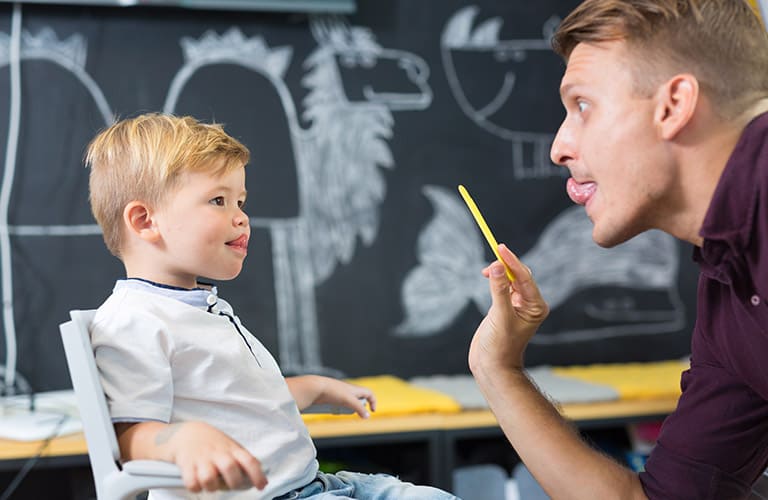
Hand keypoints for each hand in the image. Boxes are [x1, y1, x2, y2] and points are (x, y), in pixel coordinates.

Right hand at [160, 421, 267, 492]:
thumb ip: (244, 462)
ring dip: (212, 487)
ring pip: (209, 478)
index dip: (257, 475)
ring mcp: (202, 458)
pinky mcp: (187, 464)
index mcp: (232, 449)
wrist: (187, 433)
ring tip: (211, 484)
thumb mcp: (231, 448)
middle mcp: (218, 453)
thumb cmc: (213, 444)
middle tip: (231, 485)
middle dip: (234, 482)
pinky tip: (197, 482)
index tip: (261, 486)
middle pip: (230, 468)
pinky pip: (192, 483)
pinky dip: (195, 487)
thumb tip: (262, 479)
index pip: (249, 461)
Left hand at [312, 377, 376, 417]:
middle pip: (358, 401)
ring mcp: (340, 394)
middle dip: (357, 408)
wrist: (316, 387)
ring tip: (340, 410)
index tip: (372, 411)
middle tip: (352, 411)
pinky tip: (332, 409)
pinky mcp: (332, 398)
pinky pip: (338, 405)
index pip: (369, 393)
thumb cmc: (333, 391)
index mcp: (355, 389)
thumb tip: (367, 416)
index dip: (373, 401)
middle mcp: (348, 390)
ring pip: (347, 404)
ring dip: (346, 409)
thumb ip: (359, 408)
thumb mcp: (349, 401)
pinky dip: (337, 409)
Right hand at [469, 244, 548, 372]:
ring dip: (500, 271)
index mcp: (536, 306)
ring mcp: (517, 306)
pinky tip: (486, 276)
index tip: (500, 248)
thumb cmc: (500, 346)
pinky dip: (494, 279)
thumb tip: (496, 265)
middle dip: (507, 263)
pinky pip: (502, 286)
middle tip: (495, 249)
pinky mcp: (505, 308)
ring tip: (487, 268)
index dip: (512, 261)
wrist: (492, 366)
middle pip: (520, 275)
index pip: (525, 277)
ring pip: (510, 279)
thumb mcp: (499, 316)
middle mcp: (530, 304)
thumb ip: (498, 290)